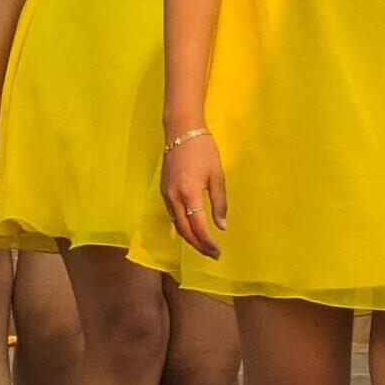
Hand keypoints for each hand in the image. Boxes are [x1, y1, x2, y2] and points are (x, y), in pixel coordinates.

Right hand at [161, 131, 226, 258]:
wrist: (182, 131)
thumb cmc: (203, 150)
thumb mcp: (217, 175)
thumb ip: (219, 202)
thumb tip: (221, 226)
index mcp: (189, 193)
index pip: (198, 226)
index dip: (208, 242)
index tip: (218, 252)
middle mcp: (173, 197)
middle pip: (184, 230)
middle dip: (198, 245)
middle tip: (212, 254)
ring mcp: (166, 194)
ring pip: (176, 224)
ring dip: (190, 238)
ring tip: (204, 245)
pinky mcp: (163, 190)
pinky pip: (171, 214)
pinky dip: (182, 225)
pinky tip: (192, 228)